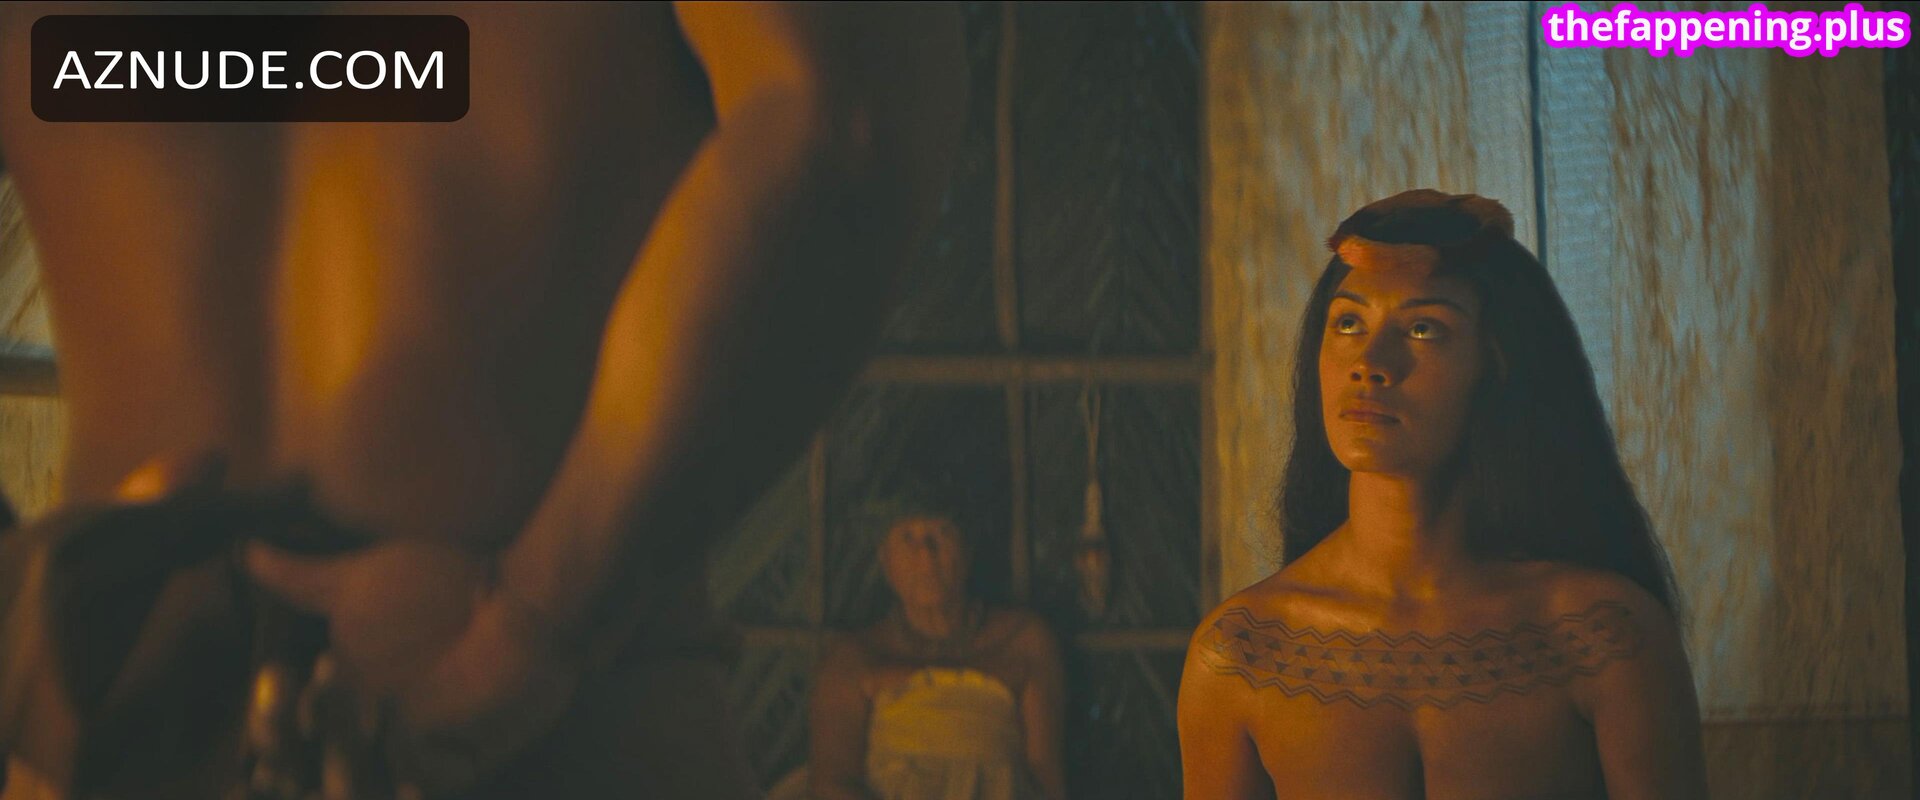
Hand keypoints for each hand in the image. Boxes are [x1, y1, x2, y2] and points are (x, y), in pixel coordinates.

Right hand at [245, 537, 581, 792]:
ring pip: (362, 782)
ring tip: (342, 766)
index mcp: (337, 700)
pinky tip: (402, 784)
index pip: (286, 727)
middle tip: (283, 749)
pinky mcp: (457, 768)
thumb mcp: (360, 581)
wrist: (514, 598)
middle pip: (317, 763)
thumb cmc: (437, 583)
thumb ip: (302, 579)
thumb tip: (247, 549)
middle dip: (294, 756)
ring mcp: (412, 755)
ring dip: (347, 770)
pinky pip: (427, 786)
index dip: (270, 725)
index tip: (258, 715)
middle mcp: (367, 736)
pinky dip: (413, 781)